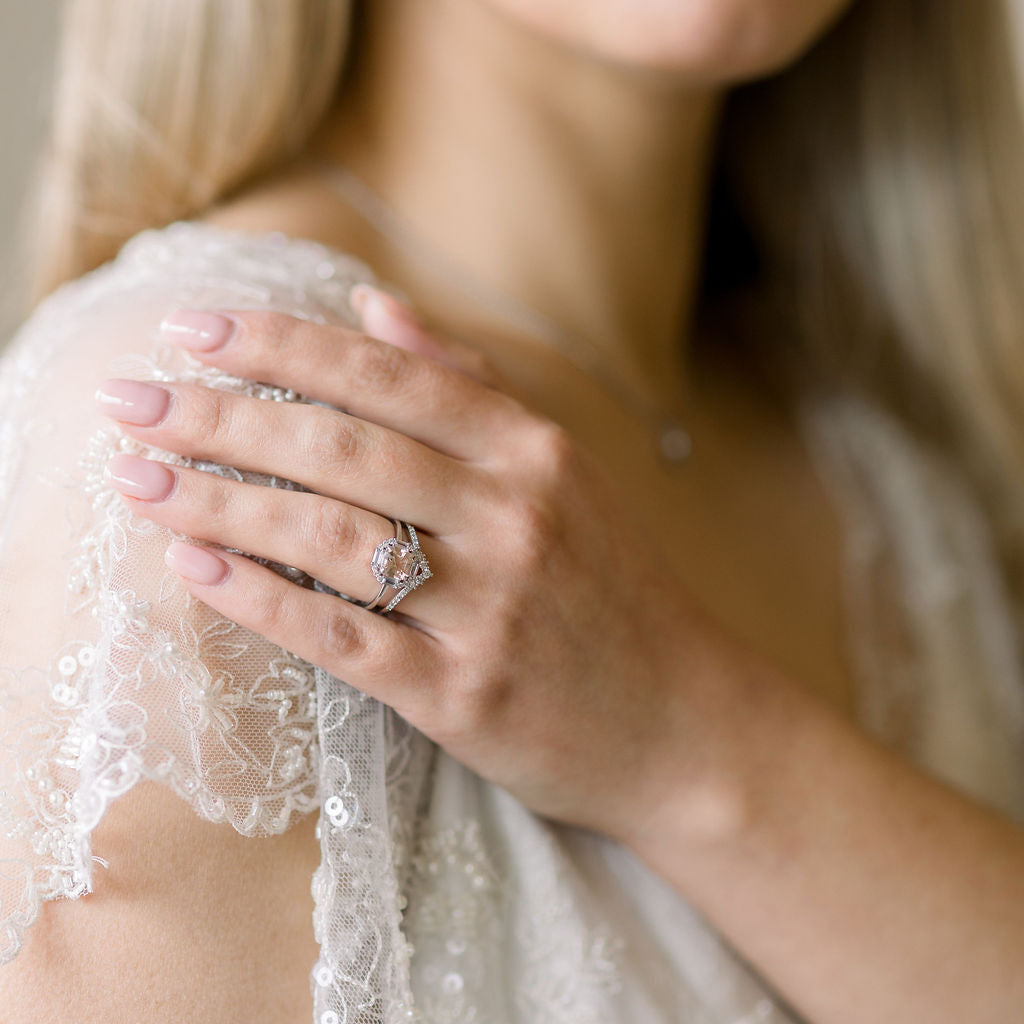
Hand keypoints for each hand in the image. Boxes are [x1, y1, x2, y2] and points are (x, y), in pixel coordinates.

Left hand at [94, 286, 740, 843]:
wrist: (684, 721)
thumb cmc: (615, 591)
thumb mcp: (565, 470)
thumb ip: (472, 384)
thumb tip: (376, 308)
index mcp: (533, 451)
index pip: (387, 377)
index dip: (281, 345)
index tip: (192, 329)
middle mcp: (512, 516)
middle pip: (343, 448)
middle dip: (222, 415)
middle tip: (129, 397)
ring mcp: (490, 608)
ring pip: (333, 537)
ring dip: (223, 501)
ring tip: (139, 475)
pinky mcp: (465, 695)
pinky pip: (347, 639)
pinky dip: (264, 601)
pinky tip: (197, 568)